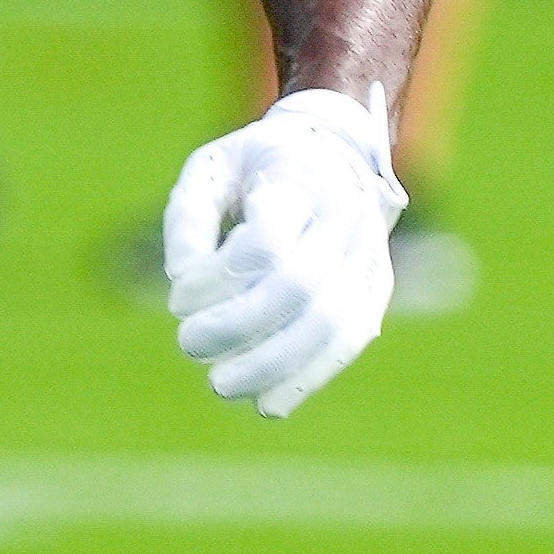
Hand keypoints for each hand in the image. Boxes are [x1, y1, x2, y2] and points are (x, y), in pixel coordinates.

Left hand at [161, 86, 404, 418]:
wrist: (335, 150)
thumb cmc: (257, 165)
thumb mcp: (212, 169)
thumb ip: (187, 218)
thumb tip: (182, 282)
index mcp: (300, 177)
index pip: (262, 243)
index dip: (214, 281)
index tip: (177, 297)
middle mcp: (344, 216)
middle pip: (297, 288)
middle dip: (237, 328)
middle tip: (189, 345)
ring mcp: (368, 255)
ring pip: (329, 324)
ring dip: (271, 365)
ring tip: (221, 385)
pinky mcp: (375, 288)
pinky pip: (349, 341)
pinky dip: (307, 378)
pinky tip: (267, 404)